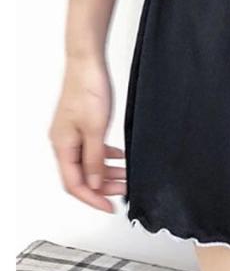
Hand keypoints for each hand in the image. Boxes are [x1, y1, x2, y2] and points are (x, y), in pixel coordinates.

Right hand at [48, 57, 125, 212]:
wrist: (87, 62)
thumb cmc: (88, 89)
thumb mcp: (95, 129)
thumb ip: (95, 159)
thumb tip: (94, 184)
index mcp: (62, 146)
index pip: (74, 184)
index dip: (92, 199)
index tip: (109, 207)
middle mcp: (63, 142)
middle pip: (81, 176)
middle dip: (102, 186)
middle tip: (123, 192)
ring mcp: (71, 133)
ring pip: (87, 162)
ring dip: (106, 172)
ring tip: (125, 176)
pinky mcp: (81, 123)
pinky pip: (92, 148)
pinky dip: (105, 156)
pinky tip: (119, 157)